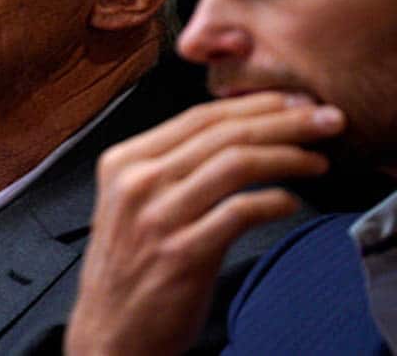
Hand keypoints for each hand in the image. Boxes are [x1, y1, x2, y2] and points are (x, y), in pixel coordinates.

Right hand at [65, 92, 341, 355]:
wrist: (110, 331)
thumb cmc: (127, 269)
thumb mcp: (129, 203)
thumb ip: (166, 168)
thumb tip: (232, 133)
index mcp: (122, 162)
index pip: (198, 117)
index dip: (254, 106)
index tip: (292, 103)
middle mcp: (138, 183)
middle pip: (223, 134)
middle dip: (284, 122)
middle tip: (323, 120)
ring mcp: (159, 218)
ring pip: (236, 165)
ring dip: (288, 157)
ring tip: (317, 161)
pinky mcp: (183, 253)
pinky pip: (241, 212)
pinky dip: (274, 202)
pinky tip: (290, 203)